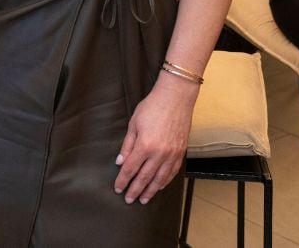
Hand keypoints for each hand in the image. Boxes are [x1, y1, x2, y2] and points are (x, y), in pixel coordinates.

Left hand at [113, 78, 195, 204]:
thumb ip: (127, 145)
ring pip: (159, 179)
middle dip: (135, 190)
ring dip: (150, 191)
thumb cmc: (152, 107)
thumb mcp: (134, 123)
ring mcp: (172, 154)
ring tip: (143, 199)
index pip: (130, 169)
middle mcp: (159, 153)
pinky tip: (159, 187)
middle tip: (128, 200)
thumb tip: (121, 162)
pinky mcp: (180, 152)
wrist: (176, 98)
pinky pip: (172, 172)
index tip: (118, 188)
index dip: (123, 180)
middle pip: (144, 178)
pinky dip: (164, 182)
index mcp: (145, 146)